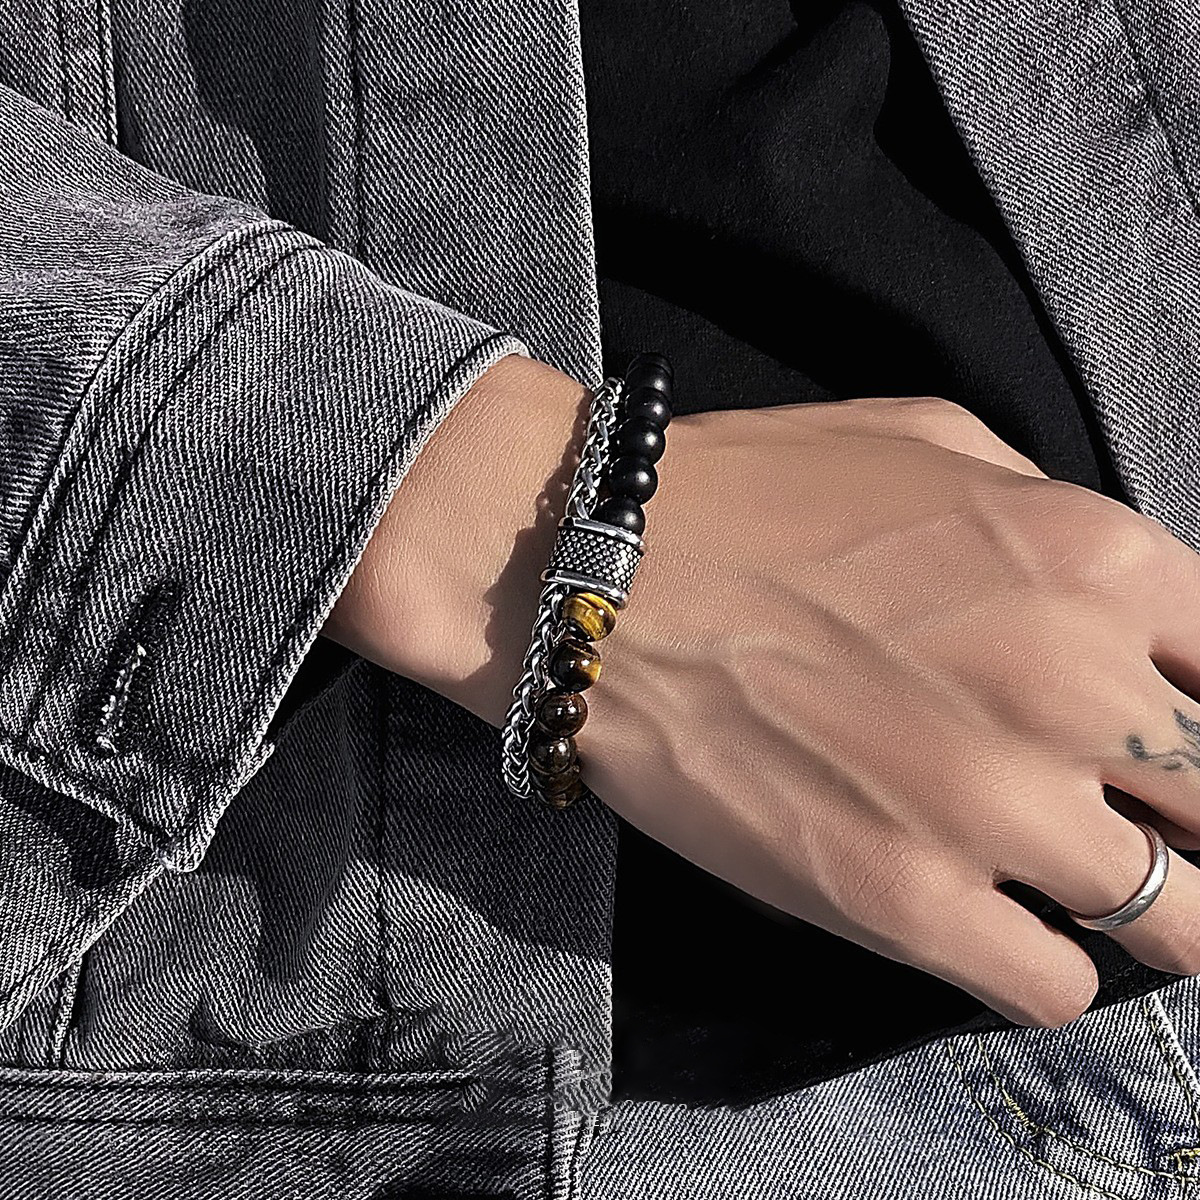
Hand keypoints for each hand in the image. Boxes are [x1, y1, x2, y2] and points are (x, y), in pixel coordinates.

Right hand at [324, 354, 1199, 1027]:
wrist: (598, 571)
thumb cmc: (754, 495)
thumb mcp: (933, 444)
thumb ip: (1058, 518)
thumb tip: (1116, 609)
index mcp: (1092, 558)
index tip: (1173, 743)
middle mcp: (1070, 683)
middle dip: (1192, 812)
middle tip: (1132, 813)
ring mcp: (990, 805)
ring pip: (1175, 921)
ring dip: (1141, 905)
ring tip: (1074, 883)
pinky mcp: (901, 900)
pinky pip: (1054, 988)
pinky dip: (1041, 965)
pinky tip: (992, 923)